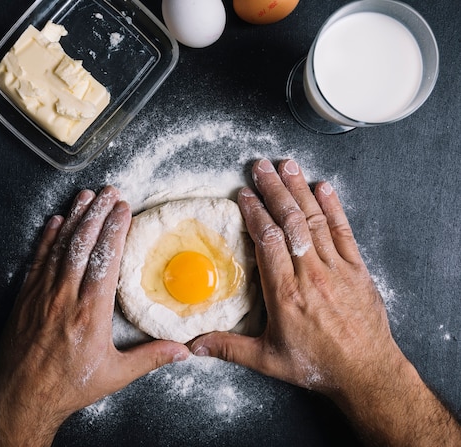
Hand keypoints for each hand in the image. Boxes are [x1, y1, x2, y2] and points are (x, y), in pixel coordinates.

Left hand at [0, 186, 189, 446]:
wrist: (23, 397)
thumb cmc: (69, 386)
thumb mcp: (115, 375)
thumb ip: (150, 358)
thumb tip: (183, 351)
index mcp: (90, 312)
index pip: (104, 260)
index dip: (115, 230)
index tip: (123, 209)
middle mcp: (65, 297)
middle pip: (82, 245)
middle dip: (96, 213)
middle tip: (108, 191)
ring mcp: (42, 294)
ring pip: (59, 247)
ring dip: (73, 218)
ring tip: (84, 196)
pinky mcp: (25, 298)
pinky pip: (37, 260)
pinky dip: (46, 238)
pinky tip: (54, 222)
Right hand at [191, 159, 400, 393]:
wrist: (367, 373)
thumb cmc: (317, 365)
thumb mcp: (268, 360)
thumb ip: (229, 348)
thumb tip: (194, 346)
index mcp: (286, 293)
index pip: (268, 241)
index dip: (255, 213)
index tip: (245, 195)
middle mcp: (312, 274)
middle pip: (290, 221)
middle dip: (274, 190)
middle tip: (260, 166)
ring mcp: (338, 268)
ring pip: (315, 220)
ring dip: (300, 189)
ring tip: (287, 165)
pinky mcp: (358, 269)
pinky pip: (344, 231)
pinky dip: (334, 207)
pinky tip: (325, 187)